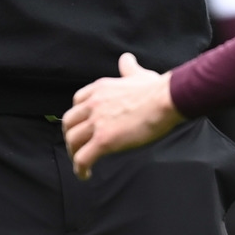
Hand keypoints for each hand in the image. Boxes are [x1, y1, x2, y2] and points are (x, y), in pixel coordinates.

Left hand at [63, 53, 183, 178]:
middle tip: (79, 147)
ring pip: (72, 141)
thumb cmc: (156, 89)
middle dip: (71, 136)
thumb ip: (128, 68)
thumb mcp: (138, 73)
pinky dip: (80, 169)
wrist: (165, 100)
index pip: (76, 102)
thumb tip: (126, 59)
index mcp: (99, 89)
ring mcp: (97, 122)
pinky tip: (85, 175)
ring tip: (82, 164)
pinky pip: (82, 158)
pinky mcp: (104, 140)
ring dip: (75, 154)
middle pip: (69, 123)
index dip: (78, 117)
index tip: (84, 126)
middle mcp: (93, 104)